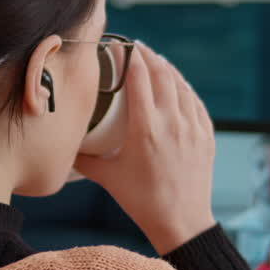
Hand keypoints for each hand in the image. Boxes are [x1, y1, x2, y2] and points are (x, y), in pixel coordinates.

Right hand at [73, 43, 215, 255]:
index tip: (119, 46)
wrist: (181, 223)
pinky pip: (196, 103)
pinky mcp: (206, 137)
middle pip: (162, 74)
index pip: (138, 78)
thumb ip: (82, 159)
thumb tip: (62, 144)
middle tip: (136, 48)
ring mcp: (193, 128)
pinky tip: (179, 86)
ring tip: (156, 61)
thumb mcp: (107, 178)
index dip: (128, 56)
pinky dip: (185, 89)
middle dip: (148, 56)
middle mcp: (172, 122)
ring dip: (168, 69)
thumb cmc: (141, 201)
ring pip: (182, 85)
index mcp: (146, 128)